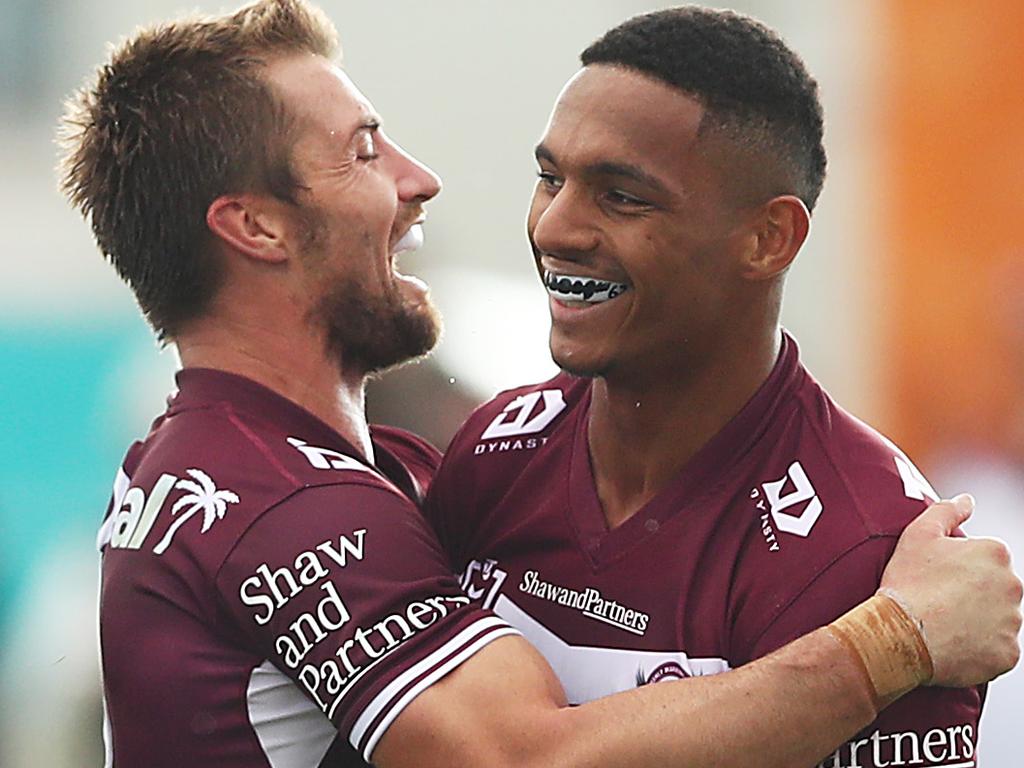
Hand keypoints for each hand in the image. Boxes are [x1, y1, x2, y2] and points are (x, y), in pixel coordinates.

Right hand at [879, 494, 1021, 686]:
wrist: (901, 634)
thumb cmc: (907, 583)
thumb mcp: (918, 535)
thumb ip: (946, 511)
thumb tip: (967, 500)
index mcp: (995, 553)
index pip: (986, 558)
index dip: (959, 567)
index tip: (938, 578)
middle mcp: (1013, 585)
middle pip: (996, 588)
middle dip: (974, 593)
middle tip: (940, 600)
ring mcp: (1012, 622)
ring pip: (999, 618)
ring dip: (979, 620)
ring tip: (944, 623)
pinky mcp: (1007, 653)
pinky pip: (998, 649)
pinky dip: (980, 648)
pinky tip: (954, 643)